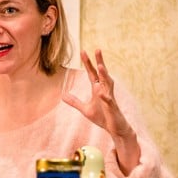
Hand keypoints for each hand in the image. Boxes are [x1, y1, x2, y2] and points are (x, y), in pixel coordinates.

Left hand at [62, 49, 139, 171]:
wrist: (114, 128)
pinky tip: (101, 93)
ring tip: (101, 66)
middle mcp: (104, 90)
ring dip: (105, 75)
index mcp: (97, 89)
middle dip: (99, 62)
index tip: (83, 52)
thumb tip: (63, 95)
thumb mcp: (85, 109)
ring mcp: (109, 98)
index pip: (92, 73)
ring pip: (107, 84)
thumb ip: (75, 101)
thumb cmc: (102, 117)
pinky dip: (105, 97)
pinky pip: (108, 101)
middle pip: (102, 74)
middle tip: (97, 49)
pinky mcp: (112, 108)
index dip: (88, 63)